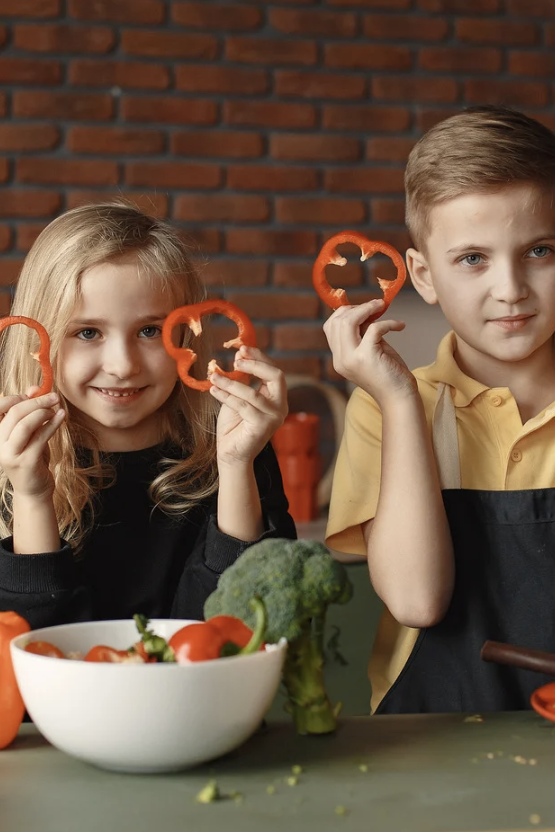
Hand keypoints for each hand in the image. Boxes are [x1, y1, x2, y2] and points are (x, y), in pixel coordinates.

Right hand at [0, 388, 64, 499]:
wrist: (33, 490)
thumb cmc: (31, 457)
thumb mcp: (28, 434)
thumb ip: (29, 412)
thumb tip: (35, 388)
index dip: (16, 397)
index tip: (33, 395)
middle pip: (14, 413)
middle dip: (36, 401)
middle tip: (54, 397)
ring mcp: (10, 454)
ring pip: (25, 424)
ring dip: (44, 412)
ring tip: (57, 409)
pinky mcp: (26, 461)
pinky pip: (41, 437)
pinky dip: (53, 424)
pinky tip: (62, 417)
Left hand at [211, 346, 286, 468]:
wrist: (231, 454)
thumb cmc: (234, 425)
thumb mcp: (238, 396)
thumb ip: (241, 379)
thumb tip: (239, 355)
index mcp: (277, 397)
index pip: (274, 371)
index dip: (259, 357)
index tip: (241, 349)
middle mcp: (280, 406)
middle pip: (276, 376)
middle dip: (255, 364)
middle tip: (235, 360)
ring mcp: (273, 418)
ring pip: (252, 392)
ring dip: (230, 382)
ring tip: (213, 376)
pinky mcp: (262, 427)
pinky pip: (242, 406)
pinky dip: (225, 396)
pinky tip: (213, 390)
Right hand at [323, 299, 416, 405]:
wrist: (399, 398)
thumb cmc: (389, 375)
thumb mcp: (371, 351)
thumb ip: (363, 334)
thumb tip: (365, 311)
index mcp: (339, 359)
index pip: (330, 327)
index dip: (345, 312)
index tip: (363, 308)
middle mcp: (341, 359)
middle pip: (337, 321)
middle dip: (357, 307)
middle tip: (376, 305)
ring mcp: (351, 359)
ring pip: (348, 321)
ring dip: (367, 308)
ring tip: (382, 306)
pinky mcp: (367, 357)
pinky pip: (374, 327)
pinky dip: (389, 323)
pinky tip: (400, 326)